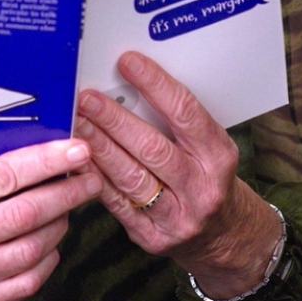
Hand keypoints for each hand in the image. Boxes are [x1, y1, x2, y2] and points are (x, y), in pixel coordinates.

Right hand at [0, 138, 100, 300]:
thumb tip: (40, 153)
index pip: (4, 176)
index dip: (47, 162)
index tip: (78, 150)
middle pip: (26, 214)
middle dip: (67, 193)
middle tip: (89, 179)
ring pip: (33, 247)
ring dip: (60, 224)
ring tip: (66, 208)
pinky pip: (29, 280)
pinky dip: (48, 257)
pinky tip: (49, 241)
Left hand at [74, 52, 282, 299]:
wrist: (225, 237)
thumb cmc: (208, 178)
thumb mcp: (209, 148)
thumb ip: (176, 124)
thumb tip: (129, 86)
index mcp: (219, 157)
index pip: (186, 114)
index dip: (155, 85)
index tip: (128, 62)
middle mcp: (201, 189)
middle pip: (152, 148)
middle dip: (115, 119)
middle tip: (87, 97)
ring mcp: (177, 218)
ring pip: (131, 177)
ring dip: (99, 146)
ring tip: (76, 122)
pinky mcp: (152, 237)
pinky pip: (117, 204)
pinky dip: (95, 178)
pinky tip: (78, 158)